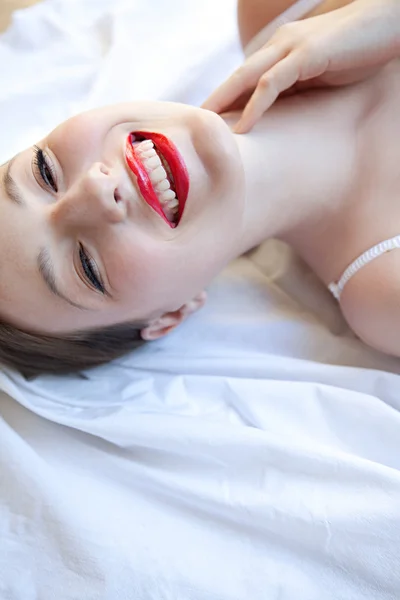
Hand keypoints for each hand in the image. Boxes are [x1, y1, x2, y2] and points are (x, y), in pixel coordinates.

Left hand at [202, 0, 399, 132]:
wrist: (389, 24)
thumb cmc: (358, 50)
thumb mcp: (321, 75)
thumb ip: (298, 88)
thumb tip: (280, 115)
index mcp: (281, 50)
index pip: (245, 78)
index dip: (225, 99)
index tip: (209, 124)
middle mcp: (279, 45)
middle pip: (236, 77)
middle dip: (213, 102)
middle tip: (192, 128)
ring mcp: (291, 48)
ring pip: (246, 78)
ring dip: (224, 104)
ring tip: (207, 130)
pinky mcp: (306, 55)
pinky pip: (273, 83)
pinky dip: (256, 105)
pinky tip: (244, 126)